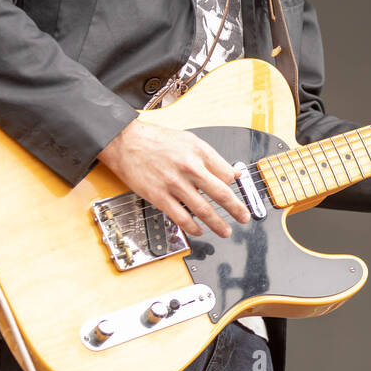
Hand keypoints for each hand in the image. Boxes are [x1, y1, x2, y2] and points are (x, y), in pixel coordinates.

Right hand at [97, 119, 250, 237]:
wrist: (126, 142)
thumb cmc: (157, 141)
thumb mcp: (191, 140)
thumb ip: (212, 157)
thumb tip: (233, 172)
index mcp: (199, 153)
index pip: (226, 174)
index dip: (235, 186)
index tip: (240, 194)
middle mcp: (189, 168)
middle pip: (220, 193)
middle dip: (236, 209)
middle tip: (244, 217)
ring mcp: (174, 184)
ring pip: (203, 209)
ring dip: (217, 223)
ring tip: (225, 231)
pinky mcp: (159, 196)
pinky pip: (180, 217)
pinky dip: (192, 227)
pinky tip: (199, 230)